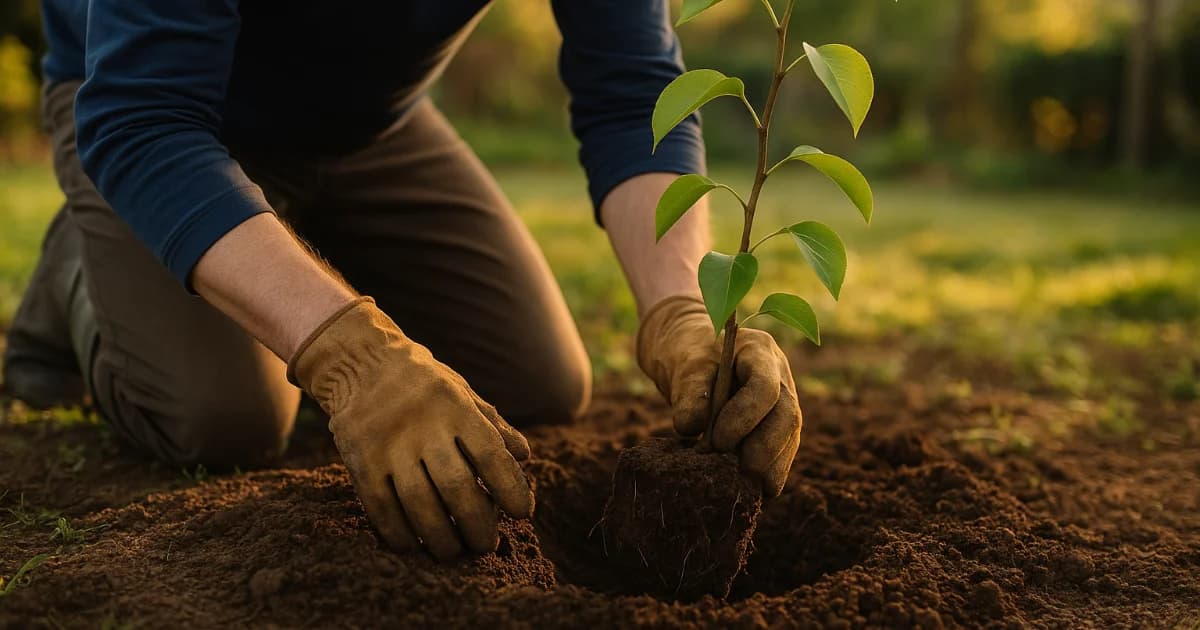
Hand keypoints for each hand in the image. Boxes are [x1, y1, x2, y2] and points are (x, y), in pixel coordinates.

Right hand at [289, 297, 533, 558]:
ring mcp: (389, 445)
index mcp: (455, 407)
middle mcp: (423, 426)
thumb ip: (493, 424)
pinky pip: (381, 507)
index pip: (490, 453)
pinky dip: (399, 533)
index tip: (523, 512)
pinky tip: (413, 545)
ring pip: (419, 504)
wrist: (360, 363)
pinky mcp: (361, 461)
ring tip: (453, 552)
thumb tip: (525, 456)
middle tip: (486, 544)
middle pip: (456, 486)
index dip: (510, 487)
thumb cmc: (423, 384)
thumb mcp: (462, 392)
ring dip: (440, 537)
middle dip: (476, 523)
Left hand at [636, 295, 801, 496]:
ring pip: (790, 436)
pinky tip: (751, 488)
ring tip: (744, 485)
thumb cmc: (692, 358)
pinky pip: (784, 451)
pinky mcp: (781, 425)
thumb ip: (688, 393)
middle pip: (787, 415)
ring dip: (771, 466)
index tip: (718, 441)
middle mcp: (781, 375)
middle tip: (737, 471)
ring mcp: (785, 400)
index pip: (765, 386)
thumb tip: (690, 428)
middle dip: (765, 449)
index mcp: (759, 351)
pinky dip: (770, 472)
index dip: (745, 417)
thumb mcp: (685, 367)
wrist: (699, 360)